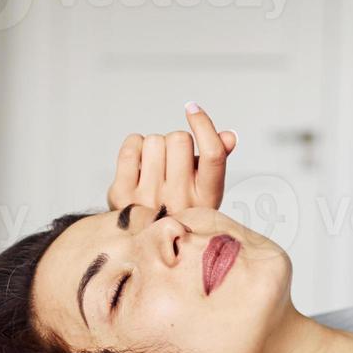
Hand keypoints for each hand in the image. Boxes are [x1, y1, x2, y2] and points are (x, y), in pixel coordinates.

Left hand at [106, 102, 238, 212]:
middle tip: (172, 164)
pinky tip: (138, 165)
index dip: (204, 125)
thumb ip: (216, 163)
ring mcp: (149, 199)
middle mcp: (179, 201)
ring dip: (154, 147)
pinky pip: (132, 146)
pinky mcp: (122, 194)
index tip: (193, 109)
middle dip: (175, 144)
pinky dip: (135, 147)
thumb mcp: (204, 193)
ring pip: (154, 140)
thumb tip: (230, 136)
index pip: (212, 155)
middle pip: (180, 139)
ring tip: (155, 169)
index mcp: (206, 199)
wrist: (145, 244)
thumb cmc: (179, 211)